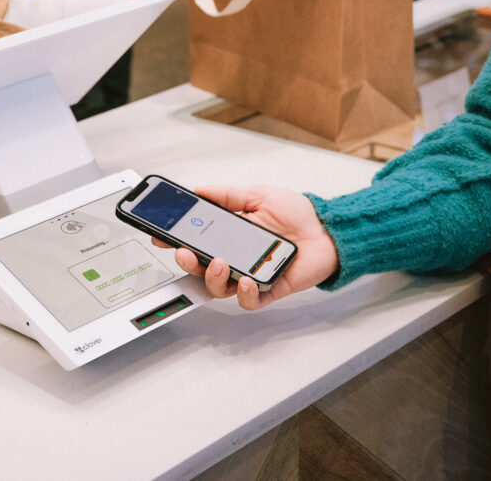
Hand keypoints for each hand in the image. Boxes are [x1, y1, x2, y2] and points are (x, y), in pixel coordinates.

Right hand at [151, 185, 339, 309]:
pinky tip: (247, 280)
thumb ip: (228, 195)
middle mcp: (234, 258)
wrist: (328, 229)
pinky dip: (245, 293)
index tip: (161, 236)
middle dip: (188, 263)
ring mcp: (250, 275)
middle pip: (201, 269)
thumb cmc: (297, 214)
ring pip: (220, 288)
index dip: (175, 242)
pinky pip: (250, 300)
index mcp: (227, 236)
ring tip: (220, 262)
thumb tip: (199, 189)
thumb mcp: (258, 195)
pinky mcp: (269, 289)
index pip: (194, 242)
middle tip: (185, 254)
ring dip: (214, 278)